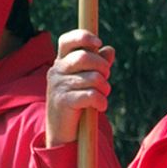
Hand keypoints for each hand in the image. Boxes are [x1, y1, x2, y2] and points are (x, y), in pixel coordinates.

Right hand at [46, 29, 115, 146]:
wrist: (62, 130)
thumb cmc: (77, 101)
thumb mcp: (86, 80)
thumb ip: (97, 64)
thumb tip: (109, 49)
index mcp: (61, 62)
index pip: (67, 40)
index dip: (83, 37)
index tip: (98, 43)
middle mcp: (56, 70)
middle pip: (85, 57)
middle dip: (103, 67)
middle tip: (106, 78)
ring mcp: (58, 86)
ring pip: (92, 78)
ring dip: (104, 88)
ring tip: (103, 95)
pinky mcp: (63, 101)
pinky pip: (91, 95)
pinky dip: (101, 101)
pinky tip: (101, 106)